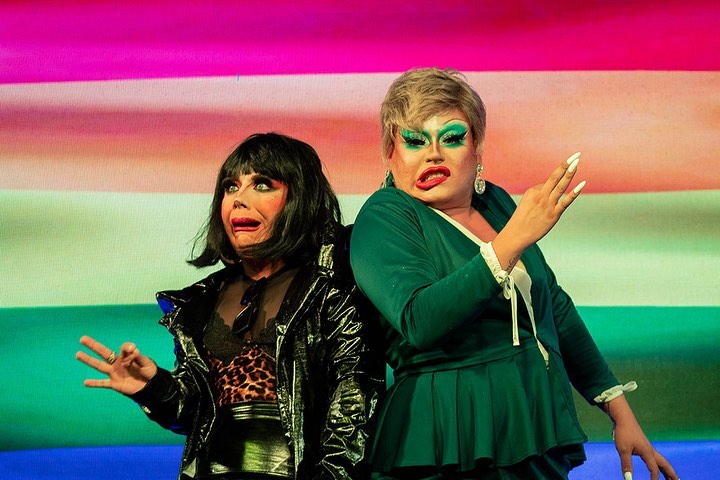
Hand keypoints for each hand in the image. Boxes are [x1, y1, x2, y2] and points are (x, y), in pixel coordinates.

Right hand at [76, 335, 156, 395]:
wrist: (150, 386)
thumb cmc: (149, 372)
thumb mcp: (146, 363)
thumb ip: (138, 356)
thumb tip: (133, 349)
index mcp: (126, 357)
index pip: (123, 349)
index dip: (128, 349)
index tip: (134, 350)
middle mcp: (117, 363)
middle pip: (103, 353)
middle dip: (93, 346)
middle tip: (82, 339)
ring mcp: (114, 373)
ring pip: (99, 366)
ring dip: (88, 360)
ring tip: (78, 354)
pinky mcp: (114, 384)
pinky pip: (102, 383)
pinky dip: (94, 383)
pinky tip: (85, 382)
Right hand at [493, 152, 585, 268]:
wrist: (516, 235)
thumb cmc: (521, 221)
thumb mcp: (526, 205)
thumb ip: (539, 198)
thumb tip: (551, 194)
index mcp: (532, 191)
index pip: (546, 184)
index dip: (549, 189)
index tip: (543, 201)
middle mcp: (540, 195)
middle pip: (554, 177)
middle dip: (565, 165)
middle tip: (575, 155)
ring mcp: (548, 204)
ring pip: (561, 186)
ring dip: (569, 173)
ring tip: (577, 163)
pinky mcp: (554, 214)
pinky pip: (566, 201)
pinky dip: (575, 193)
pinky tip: (582, 184)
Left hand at [606, 396, 679, 479]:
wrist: (622, 417)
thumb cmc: (623, 432)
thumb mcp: (622, 450)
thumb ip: (626, 465)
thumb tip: (628, 479)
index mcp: (647, 452)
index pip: (654, 469)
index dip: (654, 479)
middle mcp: (650, 450)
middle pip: (665, 465)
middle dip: (671, 475)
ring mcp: (648, 447)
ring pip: (661, 461)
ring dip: (667, 470)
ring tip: (672, 478)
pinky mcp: (644, 444)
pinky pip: (655, 457)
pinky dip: (660, 464)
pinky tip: (656, 465)